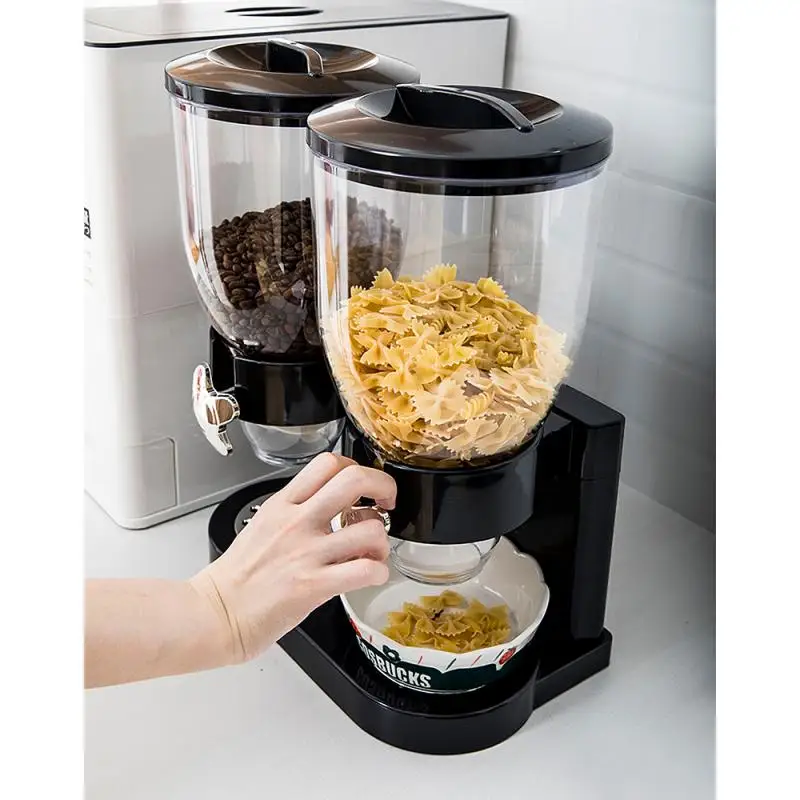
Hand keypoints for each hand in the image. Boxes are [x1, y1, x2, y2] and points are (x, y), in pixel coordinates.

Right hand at [190, 453, 396, 664]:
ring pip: (370, 528)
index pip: (327, 463)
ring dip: (382, 541)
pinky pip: (365, 570)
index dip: (356, 468)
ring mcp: (307, 553)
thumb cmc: (237, 577)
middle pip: (354, 479)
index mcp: (283, 505)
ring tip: (374, 552)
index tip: (363, 486)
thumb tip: (328, 506)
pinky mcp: (314, 586)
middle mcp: (297, 522)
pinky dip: (379, 572)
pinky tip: (369, 576)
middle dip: (383, 486)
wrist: (215, 614)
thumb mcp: (262, 525)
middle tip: (385, 503)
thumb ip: (295, 512)